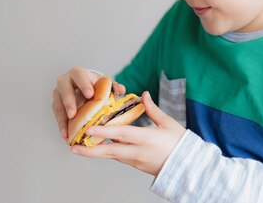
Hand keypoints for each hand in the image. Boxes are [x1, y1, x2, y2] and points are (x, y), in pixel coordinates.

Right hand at [52, 66, 125, 141]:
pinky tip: (66, 134)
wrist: (84, 88)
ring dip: (62, 118)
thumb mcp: (104, 83)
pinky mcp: (56, 104)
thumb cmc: (95, 85)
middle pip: (64, 88)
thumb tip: (121, 90)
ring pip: (57, 103)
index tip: (90, 94)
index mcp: (79, 73)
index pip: (79, 75)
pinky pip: (56, 114)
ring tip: (67, 131)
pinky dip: (61, 125)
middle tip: (73, 114)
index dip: (83, 84)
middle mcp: (65, 80)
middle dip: (69, 101)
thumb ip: (113, 86)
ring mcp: (58, 93)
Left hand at [70, 91, 185, 176]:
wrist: (188, 167)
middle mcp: (139, 152)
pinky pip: (118, 158)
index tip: (89, 128)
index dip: (104, 131)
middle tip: (73, 147)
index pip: (122, 134)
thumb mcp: (168, 123)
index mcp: (147, 139)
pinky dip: (107, 152)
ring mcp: (136, 161)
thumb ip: (153, 109)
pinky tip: (97, 147)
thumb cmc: (180, 143)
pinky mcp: (136, 166)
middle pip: (110, 151)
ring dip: (95, 152)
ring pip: (112, 156)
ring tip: (79, 148)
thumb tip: (143, 95)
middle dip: (90, 150)